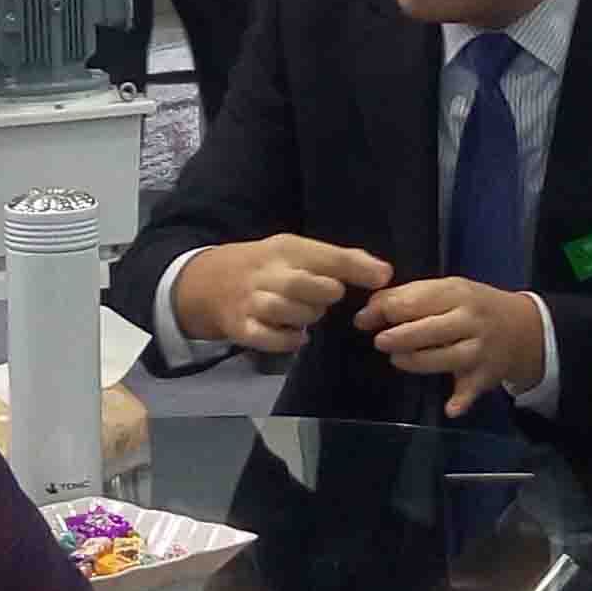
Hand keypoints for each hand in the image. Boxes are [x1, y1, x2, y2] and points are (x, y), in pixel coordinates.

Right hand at [176, 234, 392, 354]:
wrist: (208, 282)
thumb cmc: (266, 267)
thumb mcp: (296, 252)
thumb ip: (337, 261)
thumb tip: (383, 272)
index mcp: (284, 250)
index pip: (325, 256)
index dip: (356, 268)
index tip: (383, 277)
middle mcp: (267, 274)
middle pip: (305, 285)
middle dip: (325, 293)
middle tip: (329, 295)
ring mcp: (252, 302)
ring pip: (288, 313)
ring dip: (307, 316)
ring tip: (307, 313)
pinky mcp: (242, 328)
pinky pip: (270, 339)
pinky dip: (288, 341)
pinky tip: (297, 335)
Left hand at [357, 274, 546, 413]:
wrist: (524, 327)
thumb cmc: (472, 306)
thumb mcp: (446, 290)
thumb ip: (407, 297)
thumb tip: (366, 312)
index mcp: (457, 293)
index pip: (418, 300)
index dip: (386, 310)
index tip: (364, 319)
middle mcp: (471, 321)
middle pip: (431, 329)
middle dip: (400, 336)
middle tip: (380, 341)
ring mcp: (480, 350)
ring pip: (446, 358)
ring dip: (418, 361)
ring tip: (397, 359)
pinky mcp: (486, 376)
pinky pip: (472, 389)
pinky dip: (461, 400)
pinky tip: (450, 409)